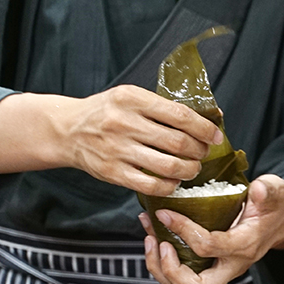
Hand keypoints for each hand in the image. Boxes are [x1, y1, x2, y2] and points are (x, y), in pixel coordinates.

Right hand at [57, 85, 222, 196]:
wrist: (67, 130)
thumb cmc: (107, 113)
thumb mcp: (130, 97)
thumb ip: (162, 106)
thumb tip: (206, 118)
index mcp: (132, 99)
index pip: (180, 114)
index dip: (204, 128)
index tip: (215, 135)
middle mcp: (124, 123)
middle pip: (178, 142)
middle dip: (200, 150)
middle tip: (204, 153)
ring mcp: (117, 149)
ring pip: (168, 166)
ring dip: (189, 170)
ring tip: (193, 168)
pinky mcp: (112, 172)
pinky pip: (151, 185)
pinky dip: (170, 186)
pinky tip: (174, 181)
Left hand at [141, 175, 283, 283]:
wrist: (280, 221)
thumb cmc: (274, 205)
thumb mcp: (276, 191)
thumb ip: (268, 190)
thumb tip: (257, 189)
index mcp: (244, 246)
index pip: (208, 247)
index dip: (183, 230)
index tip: (165, 212)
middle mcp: (231, 266)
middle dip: (170, 271)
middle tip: (159, 243)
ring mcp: (220, 271)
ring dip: (161, 268)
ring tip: (150, 237)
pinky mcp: (210, 268)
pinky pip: (182, 278)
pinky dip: (163, 263)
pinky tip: (155, 237)